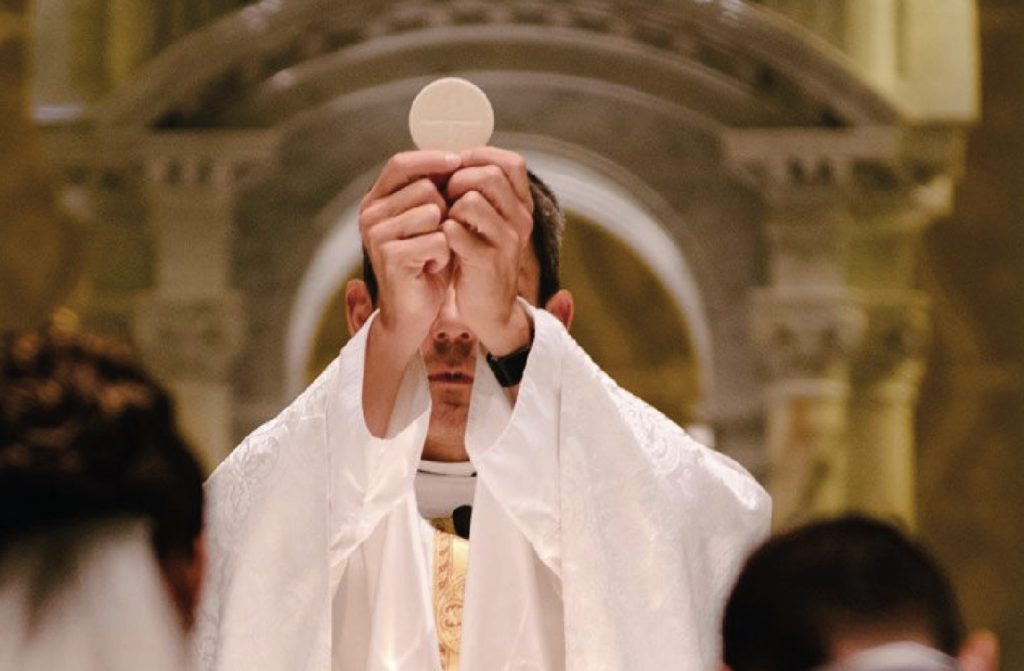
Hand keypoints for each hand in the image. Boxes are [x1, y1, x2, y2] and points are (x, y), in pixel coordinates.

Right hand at [359, 151, 461, 361]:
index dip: (431, 159)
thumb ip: (435, 192)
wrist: (413, 313)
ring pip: (432, 211)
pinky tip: (431, 267)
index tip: (459, 160)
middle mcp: (370, 214)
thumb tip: (456, 156)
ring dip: (445, 233)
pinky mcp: (390, 256)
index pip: (400, 164)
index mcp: (376, 201)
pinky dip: (443, 255)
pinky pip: (437, 239)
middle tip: (439, 235)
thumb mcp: (429, 222)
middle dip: (444, 209)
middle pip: (424, 188)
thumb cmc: (425, 263)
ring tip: (434, 252)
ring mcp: (376, 234)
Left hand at [442, 147, 533, 355]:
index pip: (511, 163)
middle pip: (489, 175)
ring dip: (448, 207)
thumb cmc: (480, 260)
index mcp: (522, 207)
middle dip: (458, 180)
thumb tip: (453, 157)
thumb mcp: (488, 223)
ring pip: (471, 200)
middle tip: (446, 198)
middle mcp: (521, 221)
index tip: (458, 169)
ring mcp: (507, 242)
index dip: (480, 157)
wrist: (490, 311)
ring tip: (445, 223)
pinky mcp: (487, 262)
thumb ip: (481, 193)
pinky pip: (455, 231)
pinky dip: (441, 233)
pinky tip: (441, 244)